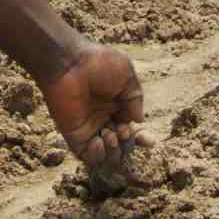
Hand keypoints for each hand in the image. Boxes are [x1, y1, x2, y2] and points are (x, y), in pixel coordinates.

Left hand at [38, 42, 154, 167]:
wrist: (69, 62)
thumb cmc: (98, 63)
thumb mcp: (126, 76)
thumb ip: (135, 99)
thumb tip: (139, 121)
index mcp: (117, 105)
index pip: (131, 129)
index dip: (141, 138)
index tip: (149, 141)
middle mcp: (104, 119)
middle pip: (121, 145)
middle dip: (127, 144)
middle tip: (122, 131)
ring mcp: (89, 128)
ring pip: (106, 154)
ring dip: (114, 152)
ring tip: (110, 134)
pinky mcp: (74, 134)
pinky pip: (87, 156)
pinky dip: (97, 156)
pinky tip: (100, 140)